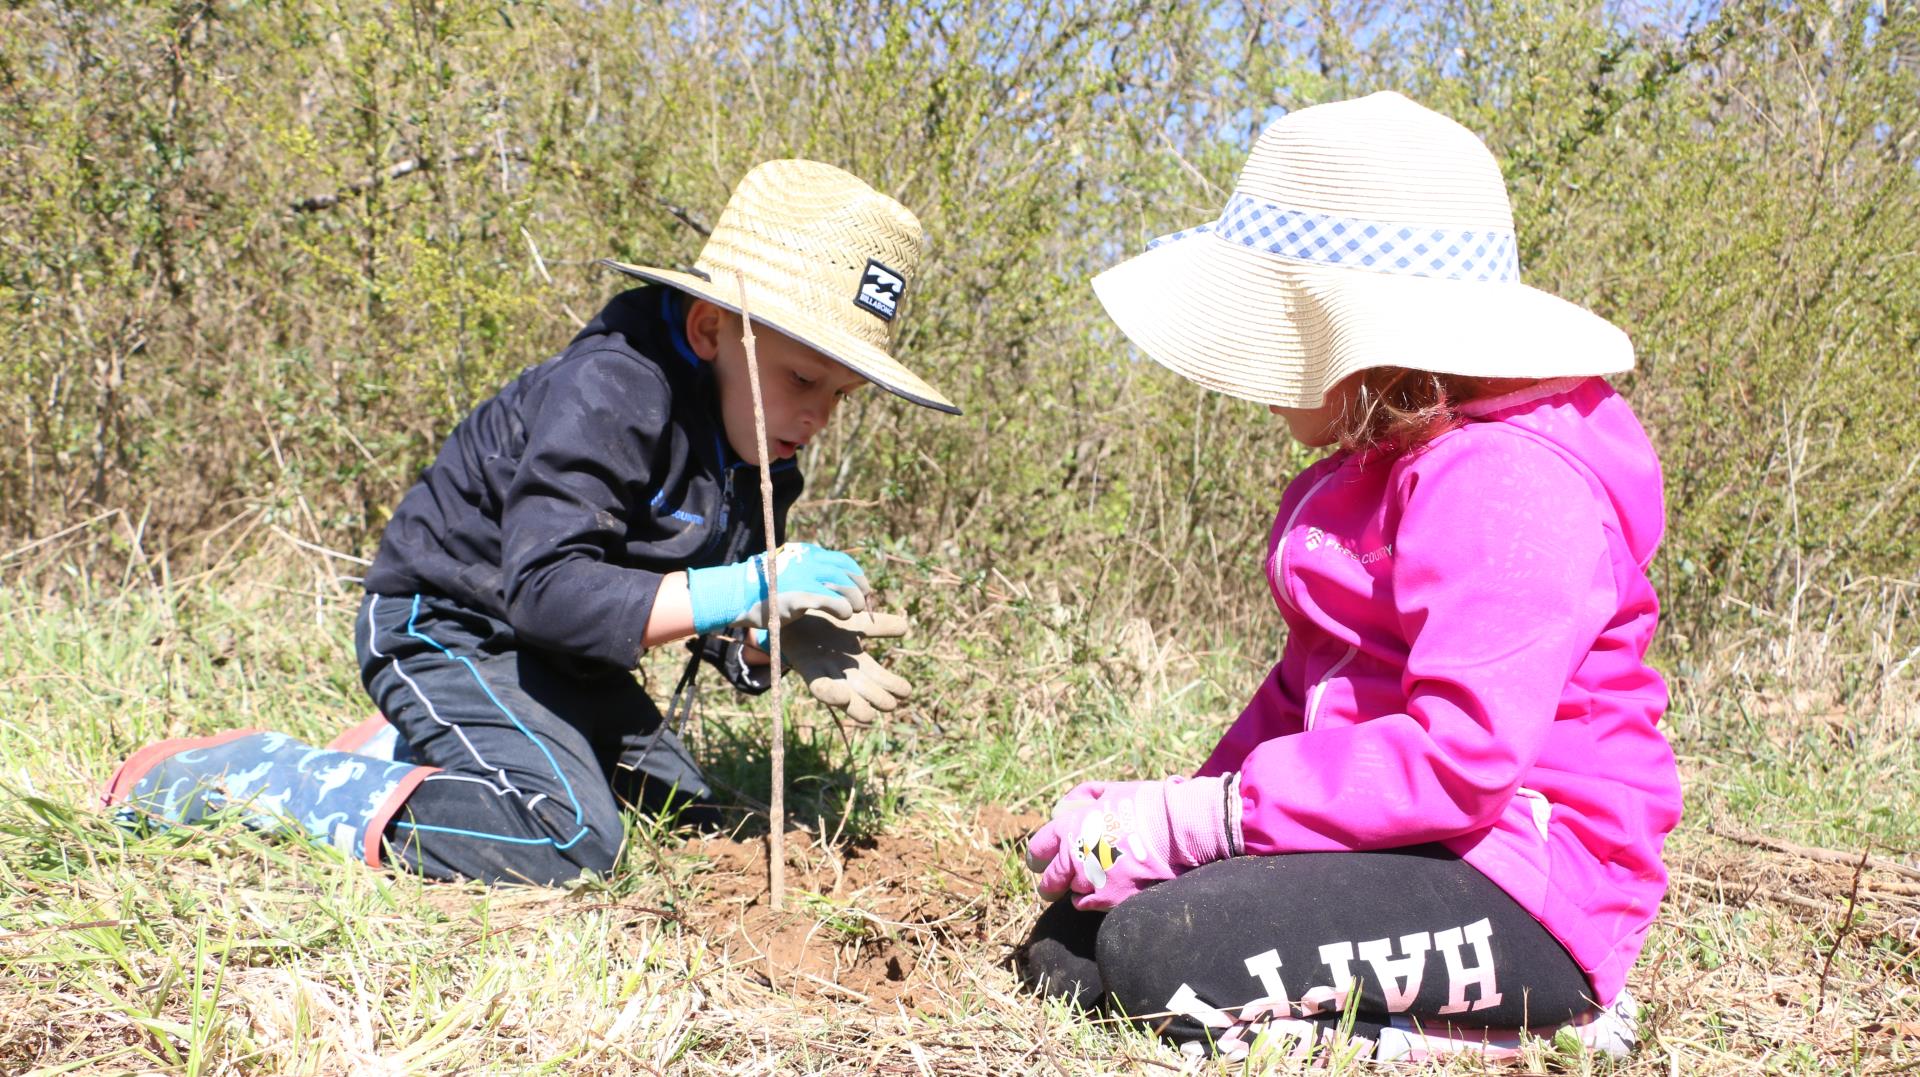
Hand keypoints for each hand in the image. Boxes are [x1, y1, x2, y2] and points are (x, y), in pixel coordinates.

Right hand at [685, 543, 870, 633]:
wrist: (734, 595)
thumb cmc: (760, 588)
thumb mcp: (787, 570)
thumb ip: (807, 571)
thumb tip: (830, 579)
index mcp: (806, 553)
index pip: (842, 560)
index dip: (856, 575)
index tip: (862, 588)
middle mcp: (808, 561)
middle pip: (847, 573)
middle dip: (860, 589)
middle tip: (863, 604)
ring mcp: (804, 577)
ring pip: (844, 587)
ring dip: (854, 601)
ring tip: (852, 611)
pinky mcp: (800, 595)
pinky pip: (832, 602)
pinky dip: (843, 609)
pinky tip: (843, 615)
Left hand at [778, 610, 912, 723]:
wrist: (794, 615)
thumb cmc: (827, 623)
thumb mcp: (857, 623)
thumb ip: (880, 626)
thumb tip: (905, 627)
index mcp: (858, 663)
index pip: (879, 679)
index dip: (892, 686)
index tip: (906, 692)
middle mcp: (844, 673)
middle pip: (863, 692)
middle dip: (876, 700)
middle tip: (890, 705)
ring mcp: (826, 674)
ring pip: (844, 696)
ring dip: (855, 707)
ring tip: (868, 716)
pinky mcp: (807, 671)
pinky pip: (819, 687)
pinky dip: (831, 694)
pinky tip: (843, 696)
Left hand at [1024, 774, 1241, 909]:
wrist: (1178, 829)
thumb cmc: (1146, 804)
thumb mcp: (1110, 790)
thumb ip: (1080, 799)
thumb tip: (1063, 809)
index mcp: (1070, 828)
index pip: (1038, 849)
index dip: (1039, 856)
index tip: (1041, 861)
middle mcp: (1075, 858)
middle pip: (1049, 881)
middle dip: (1051, 882)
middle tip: (1055, 883)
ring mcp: (1092, 881)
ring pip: (1070, 893)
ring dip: (1077, 888)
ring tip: (1094, 879)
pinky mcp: (1111, 900)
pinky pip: (1088, 905)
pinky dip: (1092, 900)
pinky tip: (1105, 889)